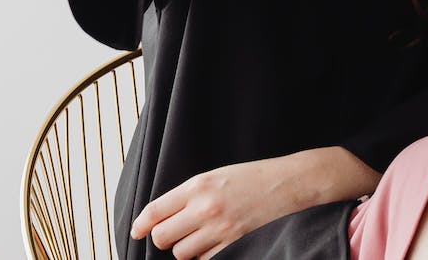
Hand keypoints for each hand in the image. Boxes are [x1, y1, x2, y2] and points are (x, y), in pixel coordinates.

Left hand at [131, 148, 376, 259]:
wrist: (290, 183)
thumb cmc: (252, 177)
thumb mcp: (217, 175)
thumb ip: (189, 194)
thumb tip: (160, 217)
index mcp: (198, 185)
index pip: (156, 211)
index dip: (142, 224)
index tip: (137, 231)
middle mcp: (205, 207)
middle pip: (163, 238)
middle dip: (165, 238)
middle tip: (175, 232)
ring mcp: (220, 229)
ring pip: (182, 254)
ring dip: (186, 248)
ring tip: (200, 236)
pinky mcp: (234, 244)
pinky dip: (205, 255)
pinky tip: (215, 243)